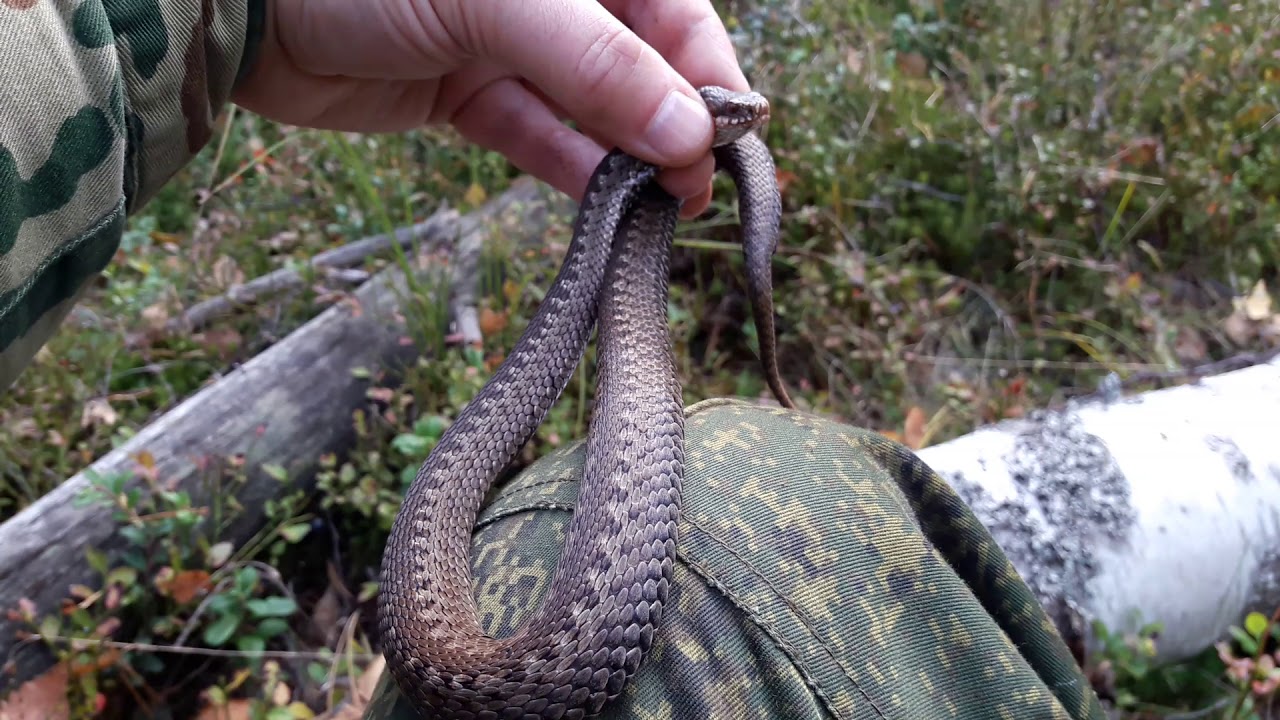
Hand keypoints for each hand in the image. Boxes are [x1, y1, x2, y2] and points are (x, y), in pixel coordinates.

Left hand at [232, 0, 750, 217]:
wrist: (240, 4)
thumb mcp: (500, 2)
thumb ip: (598, 67)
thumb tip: (691, 136)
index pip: (674, 12)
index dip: (710, 75)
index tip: (733, 143)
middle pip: (639, 64)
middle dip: (672, 127)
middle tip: (695, 194)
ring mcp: (508, 45)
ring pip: (589, 108)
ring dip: (626, 159)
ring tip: (660, 213)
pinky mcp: (466, 95)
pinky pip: (535, 135)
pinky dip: (569, 170)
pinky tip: (606, 207)